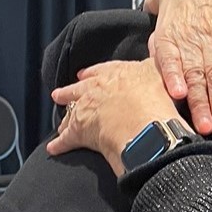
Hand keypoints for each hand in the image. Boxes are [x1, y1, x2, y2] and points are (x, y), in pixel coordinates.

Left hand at [47, 59, 179, 175]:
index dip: (94, 74)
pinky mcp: (79, 131)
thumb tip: (150, 63)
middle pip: (78, 89)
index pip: (102, 71)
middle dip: (69, 92)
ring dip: (66, 118)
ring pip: (70, 113)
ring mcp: (85, 109)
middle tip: (60, 95)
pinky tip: (54, 148)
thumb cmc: (155, 100)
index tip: (86, 75)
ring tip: (61, 124)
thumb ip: (151, 67)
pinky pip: (66, 139)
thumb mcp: (157, 74)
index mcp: (116, 74)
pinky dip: (60, 144)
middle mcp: (96, 88)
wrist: (144, 124)